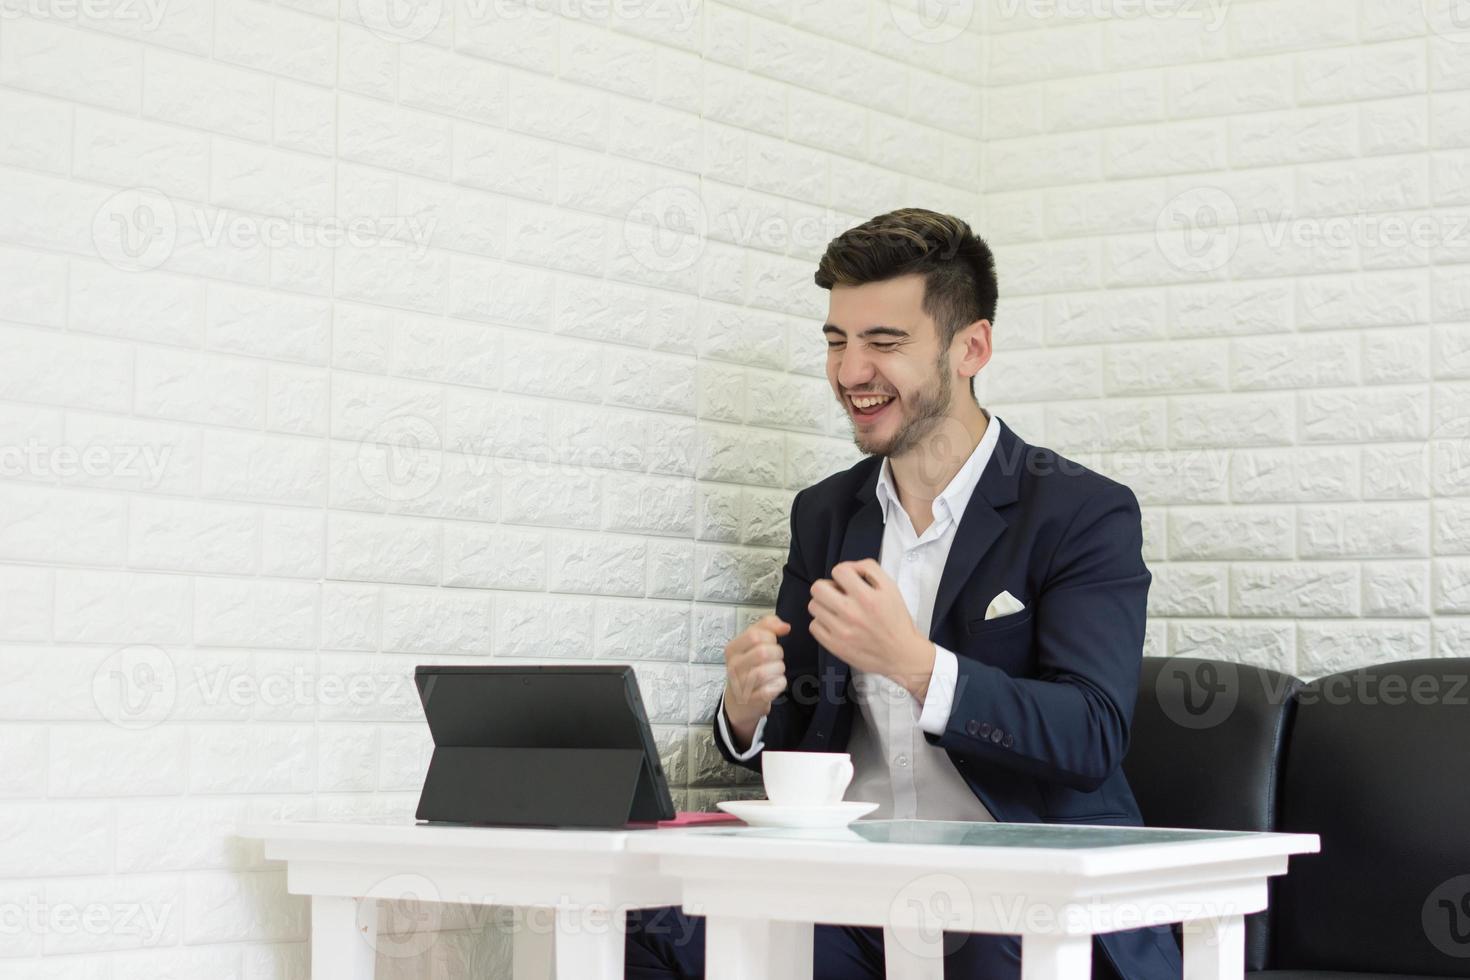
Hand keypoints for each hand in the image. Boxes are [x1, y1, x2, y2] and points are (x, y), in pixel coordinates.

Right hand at [722, 613, 789, 731]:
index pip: (753, 635)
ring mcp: (742, 684)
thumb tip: (785, 626)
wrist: (739, 701)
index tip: (773, 640)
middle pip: (762, 652)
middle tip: (776, 657)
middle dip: (777, 653)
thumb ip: (766, 627)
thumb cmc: (748, 668)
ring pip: (767, 671)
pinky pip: (772, 687)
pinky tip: (775, 682)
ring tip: (775, 670)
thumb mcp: (750, 644)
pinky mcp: (753, 699)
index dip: (770, 635)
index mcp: (732, 649)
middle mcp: (734, 666)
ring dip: (779, 668)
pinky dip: (779, 683)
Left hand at [808, 559, 935, 701]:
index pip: (838, 571)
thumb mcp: (891, 588)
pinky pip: (814, 626)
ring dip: (824, 604)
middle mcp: (851, 614)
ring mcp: (841, 631)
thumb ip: (870, 569)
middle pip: (818, 588)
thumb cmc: (896, 621)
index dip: (843, 572)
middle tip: (838, 594)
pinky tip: (835, 623)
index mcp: (867, 598)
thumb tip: (850, 566)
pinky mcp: (834, 646)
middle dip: (828, 587)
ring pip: (814, 606)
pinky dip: (822, 623)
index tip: (848, 581)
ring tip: (837, 610)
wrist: (901, 654)